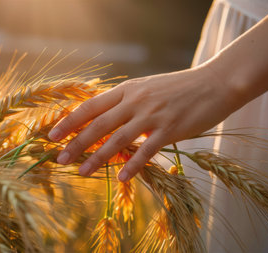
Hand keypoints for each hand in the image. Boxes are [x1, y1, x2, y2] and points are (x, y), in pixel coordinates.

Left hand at [48, 64, 239, 181]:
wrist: (215, 83)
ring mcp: (152, 115)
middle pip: (98, 124)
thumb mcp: (147, 87)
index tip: (52, 135)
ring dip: (97, 158)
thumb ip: (127, 101)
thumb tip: (104, 118)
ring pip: (118, 139)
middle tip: (59, 159)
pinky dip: (132, 165)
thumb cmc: (179, 88)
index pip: (91, 106)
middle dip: (75, 143)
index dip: (69, 121)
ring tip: (82, 172)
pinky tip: (121, 178)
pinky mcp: (170, 129)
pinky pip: (147, 151)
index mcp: (127, 89)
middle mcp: (136, 101)